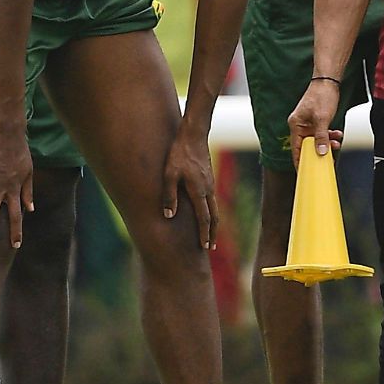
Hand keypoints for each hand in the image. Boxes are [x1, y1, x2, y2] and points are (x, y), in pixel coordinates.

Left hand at [160, 127, 216, 249]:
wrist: (193, 136)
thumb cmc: (178, 154)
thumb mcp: (169, 174)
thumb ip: (169, 195)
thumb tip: (168, 215)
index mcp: (199, 191)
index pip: (204, 218)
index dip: (204, 233)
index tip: (205, 247)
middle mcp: (208, 189)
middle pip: (214, 216)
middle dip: (213, 233)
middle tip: (211, 247)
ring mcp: (210, 183)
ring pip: (215, 208)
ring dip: (213, 223)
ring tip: (211, 234)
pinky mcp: (209, 178)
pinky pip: (212, 200)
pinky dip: (212, 212)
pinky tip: (206, 213)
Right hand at [285, 78, 345, 164]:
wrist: (328, 81)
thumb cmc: (322, 96)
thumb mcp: (322, 119)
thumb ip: (321, 136)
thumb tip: (320, 152)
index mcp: (295, 124)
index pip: (296, 148)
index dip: (300, 161)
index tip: (305, 172)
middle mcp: (299, 124)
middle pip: (307, 145)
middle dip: (318, 151)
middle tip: (327, 159)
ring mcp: (308, 122)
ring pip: (316, 139)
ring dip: (326, 142)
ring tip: (336, 144)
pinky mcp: (316, 120)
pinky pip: (321, 132)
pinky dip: (329, 135)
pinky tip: (337, 135)